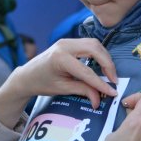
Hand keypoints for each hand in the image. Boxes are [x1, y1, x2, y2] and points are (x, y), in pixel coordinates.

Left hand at [0, 38, 117, 127]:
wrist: (27, 75)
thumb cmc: (42, 83)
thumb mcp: (62, 89)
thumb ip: (83, 91)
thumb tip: (99, 99)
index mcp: (60, 58)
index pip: (87, 72)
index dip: (101, 83)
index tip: (112, 91)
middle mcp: (64, 45)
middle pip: (95, 49)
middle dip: (108, 64)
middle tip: (113, 80)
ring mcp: (66, 41)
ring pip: (94, 44)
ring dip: (104, 57)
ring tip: (109, 74)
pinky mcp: (69, 41)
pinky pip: (89, 44)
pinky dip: (98, 54)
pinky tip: (101, 65)